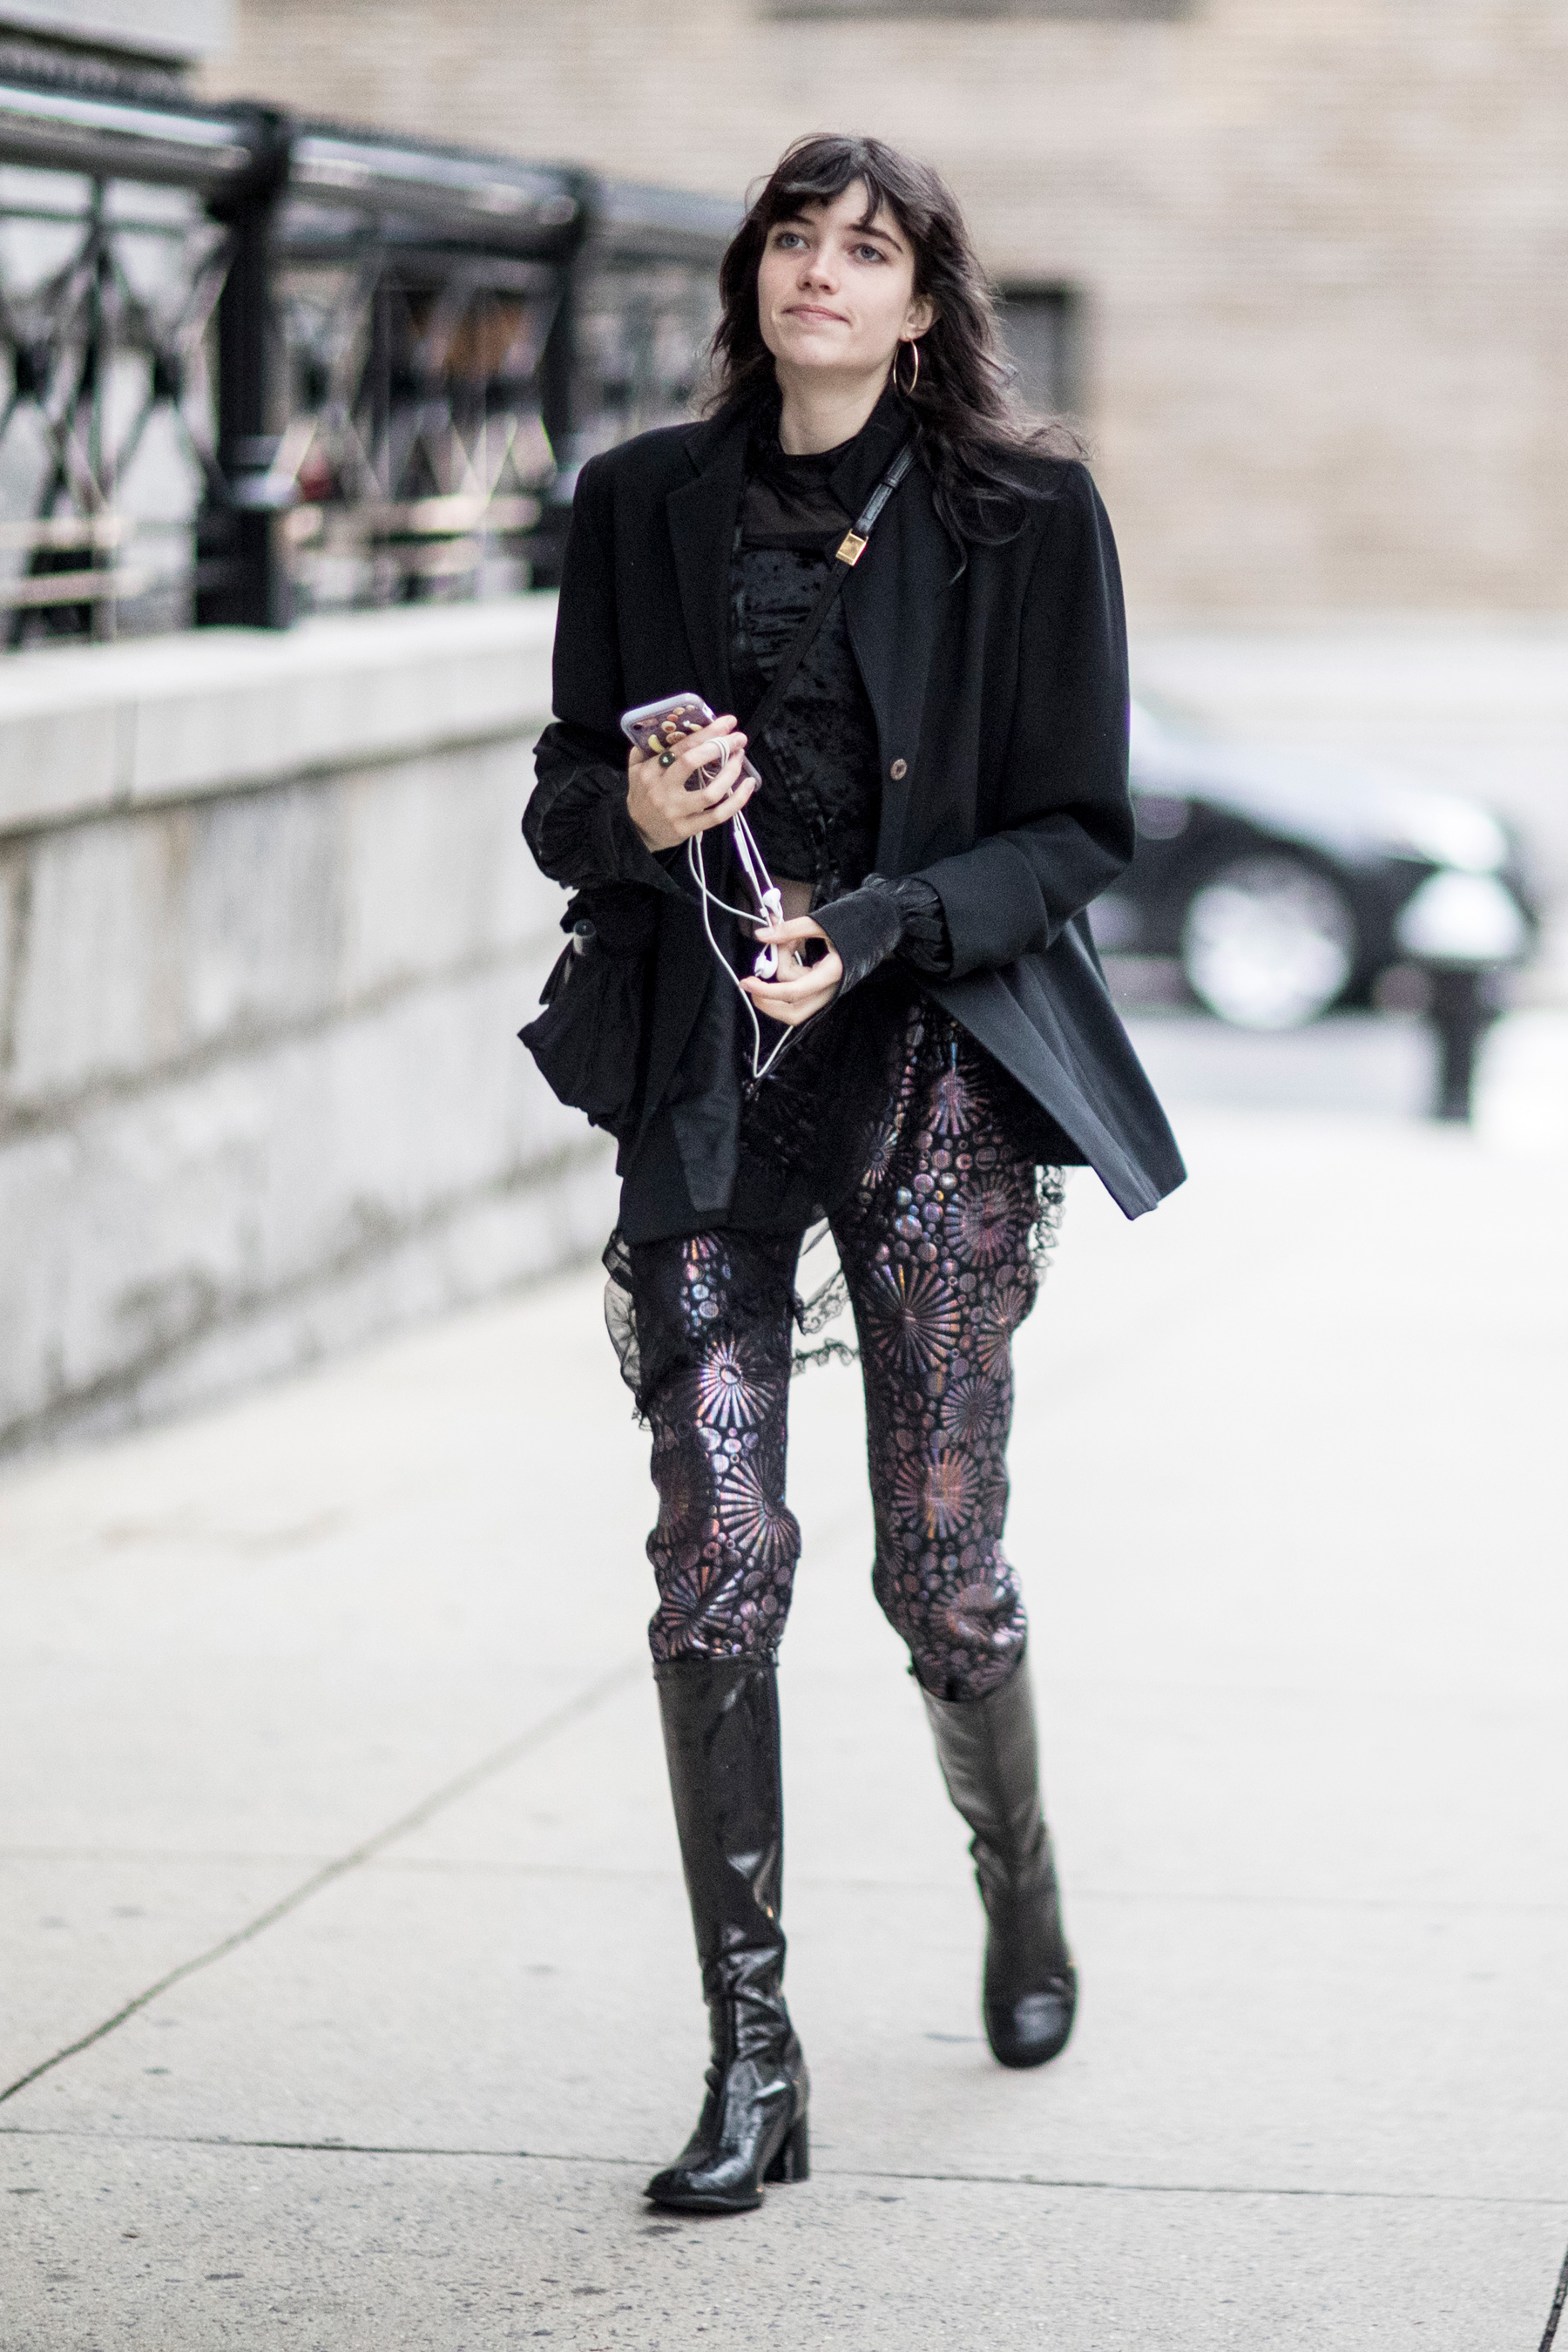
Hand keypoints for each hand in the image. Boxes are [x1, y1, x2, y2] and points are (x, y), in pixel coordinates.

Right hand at [627, 715, 753, 850]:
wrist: (636, 834)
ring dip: (731, 772)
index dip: (706, 733)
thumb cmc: (641, 798)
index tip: (726, 723)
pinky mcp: (687, 829)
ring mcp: (675, 811)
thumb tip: (662, 727)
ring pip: (710, 792)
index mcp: (650, 771)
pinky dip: (737, 800)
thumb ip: (644, 749)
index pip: (679, 746)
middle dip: (720, 745)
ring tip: (740, 758)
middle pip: (692, 762)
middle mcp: (662, 790)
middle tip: (738, 737)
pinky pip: (718, 815)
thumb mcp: (635, 771)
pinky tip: (748, 785)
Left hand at [741, 916, 842, 1026]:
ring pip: (792, 999)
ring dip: (780, 977)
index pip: (793, 992)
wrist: (875, 929)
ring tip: (788, 945)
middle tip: (751, 982)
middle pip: (793, 1012)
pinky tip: (791, 951)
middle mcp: (829, 989)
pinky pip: (797, 989)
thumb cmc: (851, 926)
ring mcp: (825, 992)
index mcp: (831, 973)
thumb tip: (762, 936)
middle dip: (768, 1000)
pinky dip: (787, 974)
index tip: (747, 982)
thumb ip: (789, 930)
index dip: (767, 990)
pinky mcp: (821, 989)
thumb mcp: (820, 922)